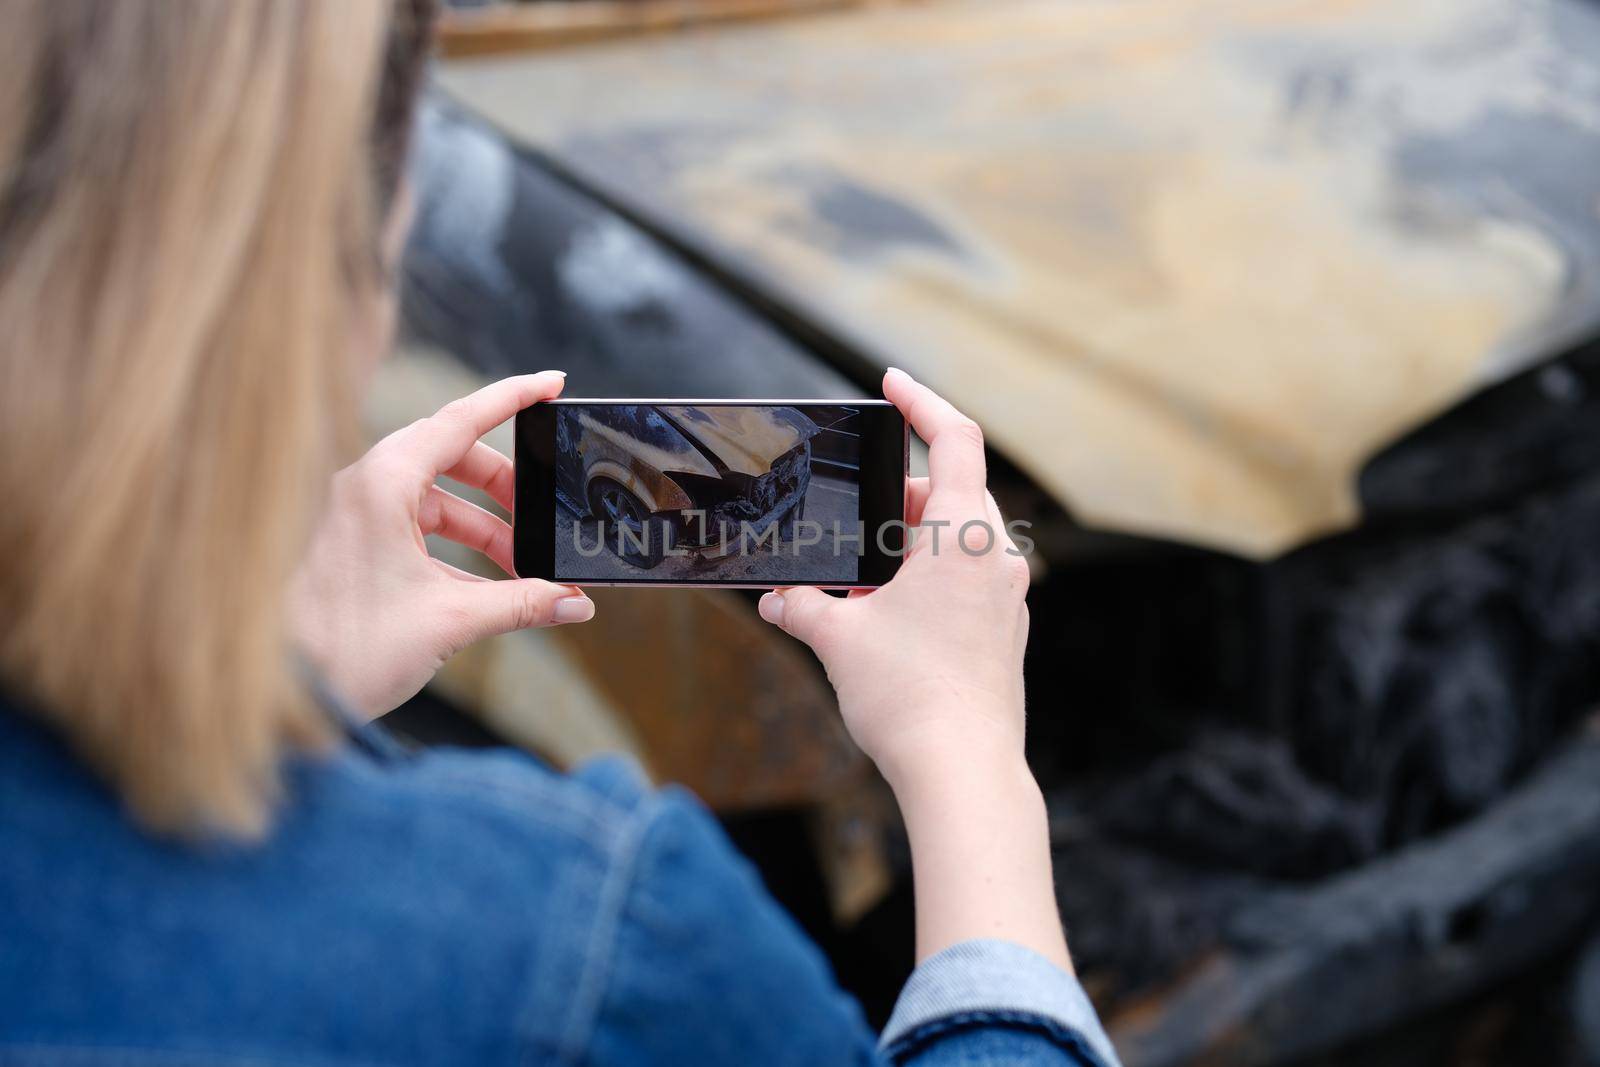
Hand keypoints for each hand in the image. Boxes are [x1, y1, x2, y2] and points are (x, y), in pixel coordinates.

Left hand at [289, 372, 593, 719]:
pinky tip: (490, 588)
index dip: (513, 398)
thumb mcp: (450, 620)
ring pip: (438, 498)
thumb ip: (521, 604)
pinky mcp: (355, 545)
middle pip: (453, 458)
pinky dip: (459, 550)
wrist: (282, 692)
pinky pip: (419, 529)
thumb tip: (574, 603)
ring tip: (524, 566)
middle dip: (506, 487)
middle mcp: (366, 487)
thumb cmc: (347, 648)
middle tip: (544, 512)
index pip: (461, 420)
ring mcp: (357, 515)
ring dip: (485, 527)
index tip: (554, 384)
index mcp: (383, 483)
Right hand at [757, 368, 1030, 792]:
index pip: (954, 439)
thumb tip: (775, 598)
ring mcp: (1007, 599)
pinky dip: (926, 580)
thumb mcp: (839, 639)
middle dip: (896, 496)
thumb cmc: (910, 698)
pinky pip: (966, 583)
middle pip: (951, 493)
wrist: (964, 775)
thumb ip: (803, 606)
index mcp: (965, 537)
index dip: (922, 402)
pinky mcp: (1003, 635)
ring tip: (857, 578)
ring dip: (908, 545)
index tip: (892, 383)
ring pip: (958, 543)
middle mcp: (998, 559)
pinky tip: (884, 616)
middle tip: (852, 510)